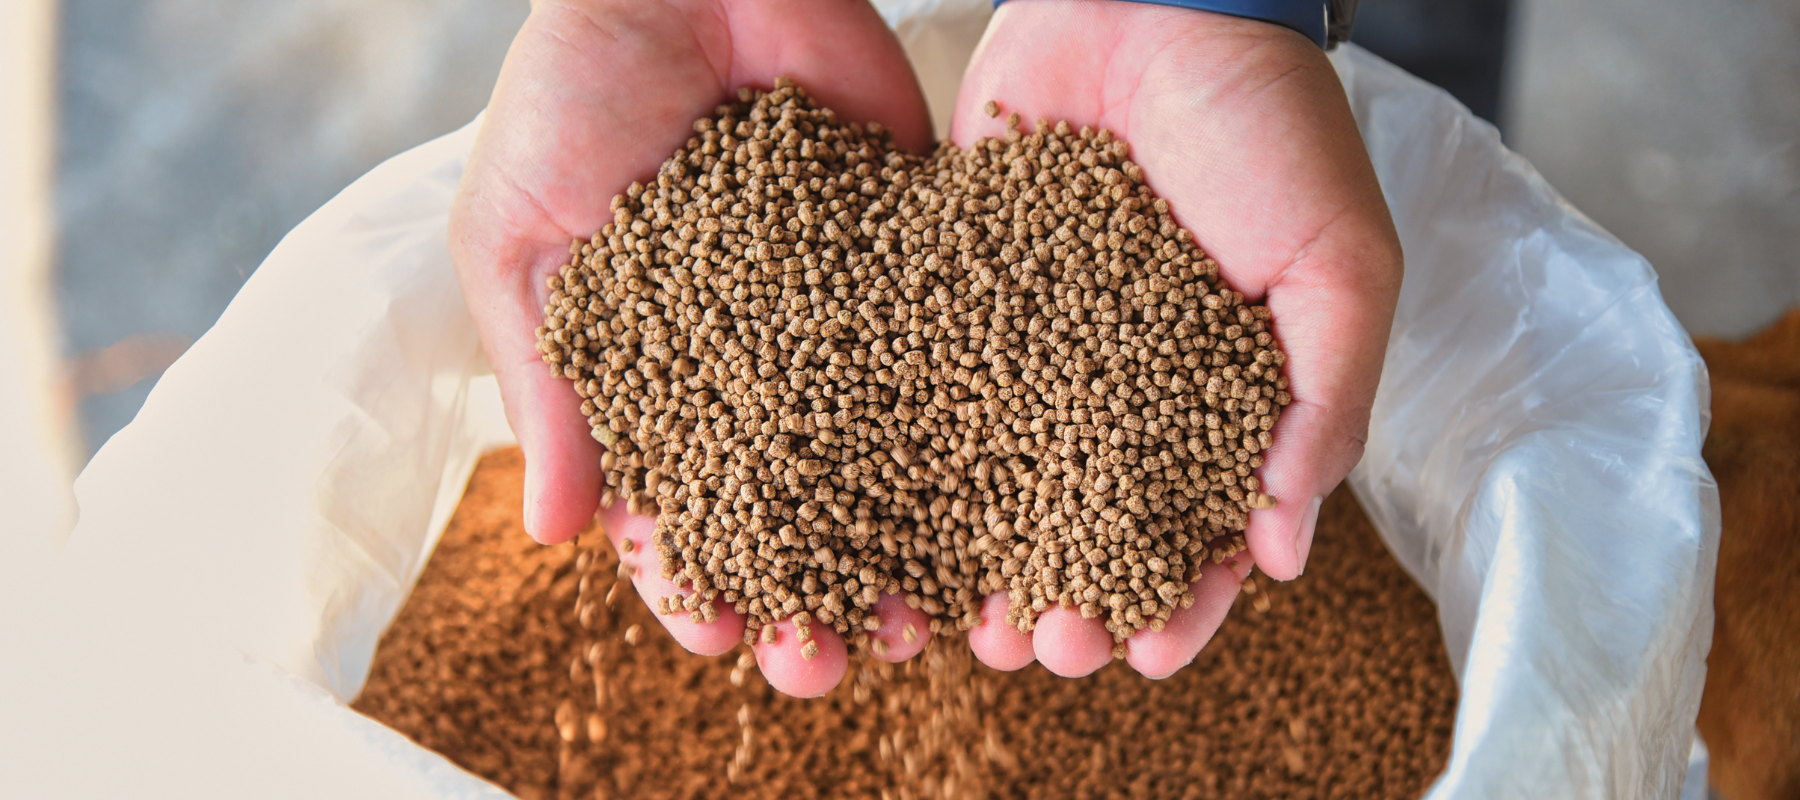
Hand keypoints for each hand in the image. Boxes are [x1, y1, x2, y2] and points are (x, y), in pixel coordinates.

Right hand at [448, 0, 935, 696]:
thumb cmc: (572, 90)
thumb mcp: (522, 239)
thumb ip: (550, 380)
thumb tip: (554, 536)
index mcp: (653, 367)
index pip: (673, 497)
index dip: (691, 573)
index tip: (715, 632)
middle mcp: (752, 358)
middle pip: (786, 502)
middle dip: (804, 587)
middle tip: (824, 665)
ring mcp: (836, 314)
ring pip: (872, 454)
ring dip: (894, 547)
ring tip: (917, 627)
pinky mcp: (910, 255)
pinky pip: (936, 357)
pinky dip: (962, 436)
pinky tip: (983, 508)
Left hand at [952, 0, 1401, 678]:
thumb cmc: (1270, 124)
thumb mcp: (1339, 262)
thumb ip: (1325, 399)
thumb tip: (1283, 549)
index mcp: (1225, 393)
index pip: (1206, 526)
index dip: (1180, 598)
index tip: (1142, 653)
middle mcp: (1127, 384)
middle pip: (1093, 521)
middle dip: (1069, 595)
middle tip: (1040, 649)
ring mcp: (1043, 345)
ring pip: (1008, 477)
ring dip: (986, 556)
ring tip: (961, 619)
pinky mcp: (965, 293)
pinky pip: (940, 386)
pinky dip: (918, 454)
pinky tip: (892, 513)